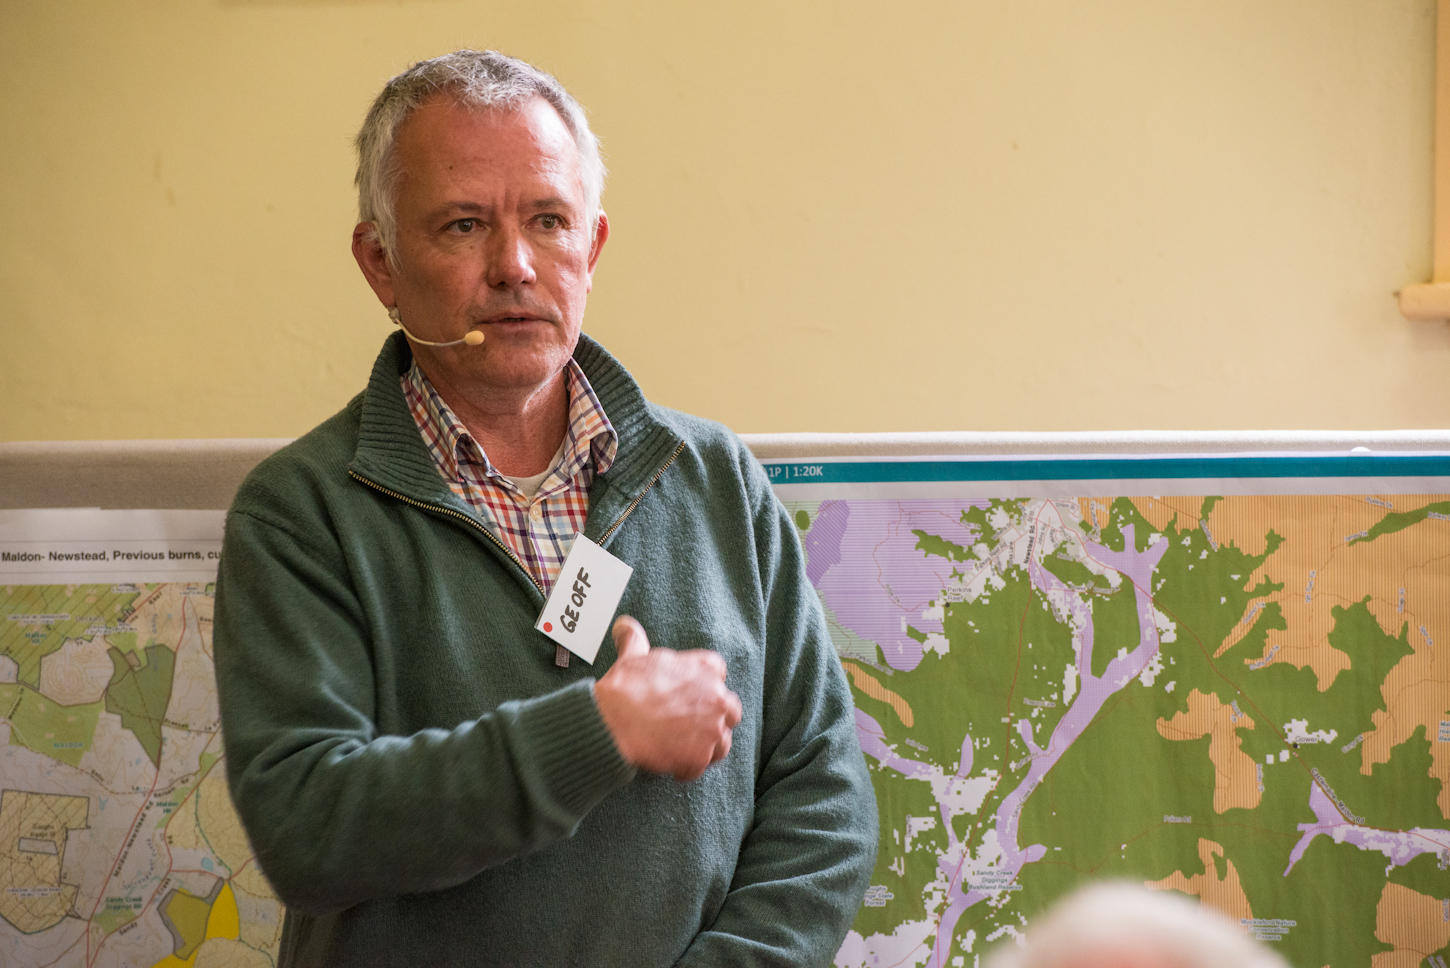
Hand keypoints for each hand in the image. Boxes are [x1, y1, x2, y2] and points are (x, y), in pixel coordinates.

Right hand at [594, 616, 742, 780]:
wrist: (615, 721)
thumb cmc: (625, 687)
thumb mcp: (632, 656)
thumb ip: (635, 639)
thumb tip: (623, 625)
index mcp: (705, 669)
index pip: (719, 673)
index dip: (704, 685)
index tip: (690, 694)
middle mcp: (716, 698)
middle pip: (730, 710)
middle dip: (715, 718)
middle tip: (690, 725)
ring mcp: (712, 729)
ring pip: (722, 742)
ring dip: (706, 746)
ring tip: (682, 748)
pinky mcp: (701, 756)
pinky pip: (702, 766)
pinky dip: (689, 767)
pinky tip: (672, 764)